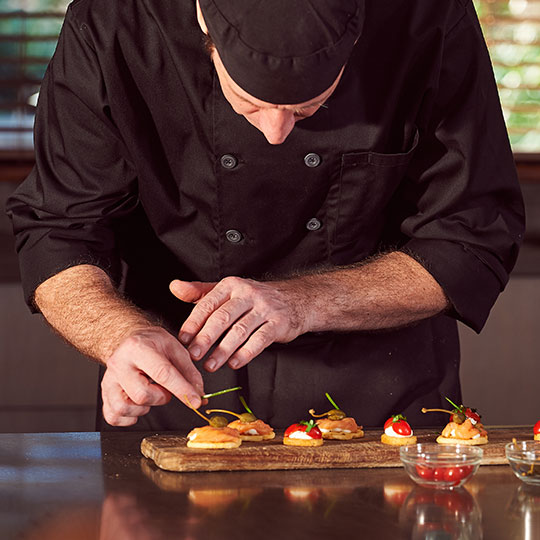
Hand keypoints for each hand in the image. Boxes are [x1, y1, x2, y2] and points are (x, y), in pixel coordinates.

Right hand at [101, 326, 204, 425]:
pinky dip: (129, 417)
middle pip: (142, 395)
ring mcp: (109, 380)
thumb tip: (199, 395)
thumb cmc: (153, 344)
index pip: (162, 373)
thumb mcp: (175, 348)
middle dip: (161, 397)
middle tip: (165, 389)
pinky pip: (114, 416)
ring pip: (125, 408)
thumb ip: (189, 372)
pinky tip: (138, 404)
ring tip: (151, 393)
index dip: (182, 390)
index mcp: (139, 348)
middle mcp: (119, 363)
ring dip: (145, 407)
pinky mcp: (105, 394)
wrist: (130, 340)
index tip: (196, 401)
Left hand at [169, 277, 308, 371]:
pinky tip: (234, 363)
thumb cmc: (255, 298)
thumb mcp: (228, 290)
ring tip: (210, 365)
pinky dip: (246, 353)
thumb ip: (200, 291)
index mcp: (231, 285)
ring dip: (223, 350)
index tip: (183, 340)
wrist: (295, 299)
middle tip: (193, 355)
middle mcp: (248, 294)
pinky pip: (260, 339)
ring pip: (240, 330)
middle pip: (222, 317)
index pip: (208, 304)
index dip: (193, 323)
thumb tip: (175, 287)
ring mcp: (265, 308)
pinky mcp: (279, 323)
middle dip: (206, 338)